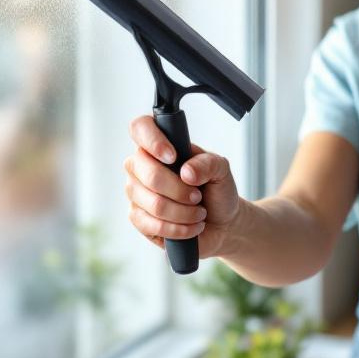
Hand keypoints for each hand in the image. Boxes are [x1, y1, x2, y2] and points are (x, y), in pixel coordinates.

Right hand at [124, 115, 241, 258]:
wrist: (221, 222)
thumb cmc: (216, 190)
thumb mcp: (221, 170)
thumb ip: (208, 164)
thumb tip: (186, 172)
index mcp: (160, 146)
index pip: (140, 128)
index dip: (153, 141)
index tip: (173, 156)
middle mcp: (141, 166)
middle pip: (149, 174)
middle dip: (181, 190)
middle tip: (198, 196)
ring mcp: (136, 192)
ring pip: (155, 204)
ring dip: (184, 212)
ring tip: (199, 213)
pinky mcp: (138, 218)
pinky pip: (151, 225)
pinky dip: (178, 229)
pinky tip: (191, 226)